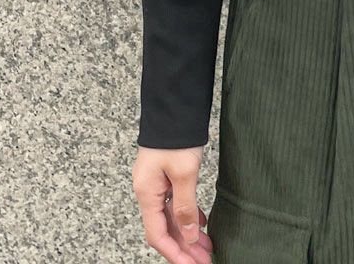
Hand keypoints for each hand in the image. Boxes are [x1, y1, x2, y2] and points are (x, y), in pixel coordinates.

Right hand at [132, 145, 213, 263]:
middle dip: (184, 247)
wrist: (174, 105)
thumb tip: (187, 236)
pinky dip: (188, 215)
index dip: (174, 253)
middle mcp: (148, 191)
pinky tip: (201, 224)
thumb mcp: (184, 172)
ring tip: (207, 247)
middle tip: (205, 260)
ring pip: (171, 217)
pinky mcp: (166, 174)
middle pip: (164, 228)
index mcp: (147, 193)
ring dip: (187, 233)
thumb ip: (185, 206)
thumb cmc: (175, 135)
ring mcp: (156, 183)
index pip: (157, 234)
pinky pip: (175, 203)